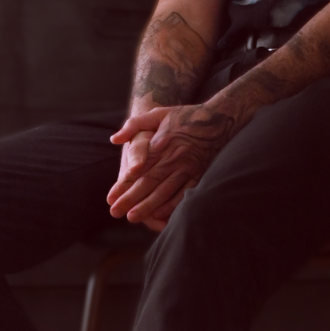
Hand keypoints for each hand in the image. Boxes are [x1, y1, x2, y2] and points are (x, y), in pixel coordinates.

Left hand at [107, 103, 236, 225]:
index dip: (124, 184)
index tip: (110, 197)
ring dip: (148, 205)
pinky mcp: (199, 174)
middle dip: (131, 199)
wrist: (219, 118)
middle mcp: (173, 157)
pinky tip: (160, 215)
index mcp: (161, 143)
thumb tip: (114, 139)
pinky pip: (183, 193)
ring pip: (164, 190)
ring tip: (132, 217)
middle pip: (149, 181)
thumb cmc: (185, 116)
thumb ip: (134, 124)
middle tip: (115, 212)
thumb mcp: (159, 113)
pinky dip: (172, 206)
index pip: (139, 168)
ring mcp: (187, 167)